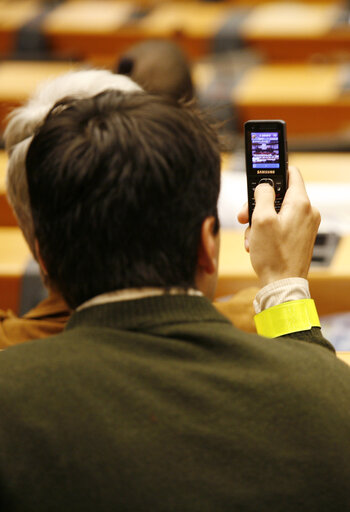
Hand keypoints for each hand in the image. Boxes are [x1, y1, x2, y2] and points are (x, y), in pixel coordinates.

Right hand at [237, 166, 319, 286]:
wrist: (282, 285)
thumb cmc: (273, 255)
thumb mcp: (261, 219)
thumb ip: (262, 195)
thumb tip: (263, 186)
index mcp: (301, 203)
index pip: (291, 172)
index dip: (273, 171)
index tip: (259, 176)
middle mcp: (307, 212)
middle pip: (279, 196)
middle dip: (258, 205)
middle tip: (244, 216)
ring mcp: (304, 226)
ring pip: (277, 212)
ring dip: (259, 222)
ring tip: (252, 238)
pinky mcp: (299, 237)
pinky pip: (280, 226)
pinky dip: (267, 232)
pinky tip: (257, 245)